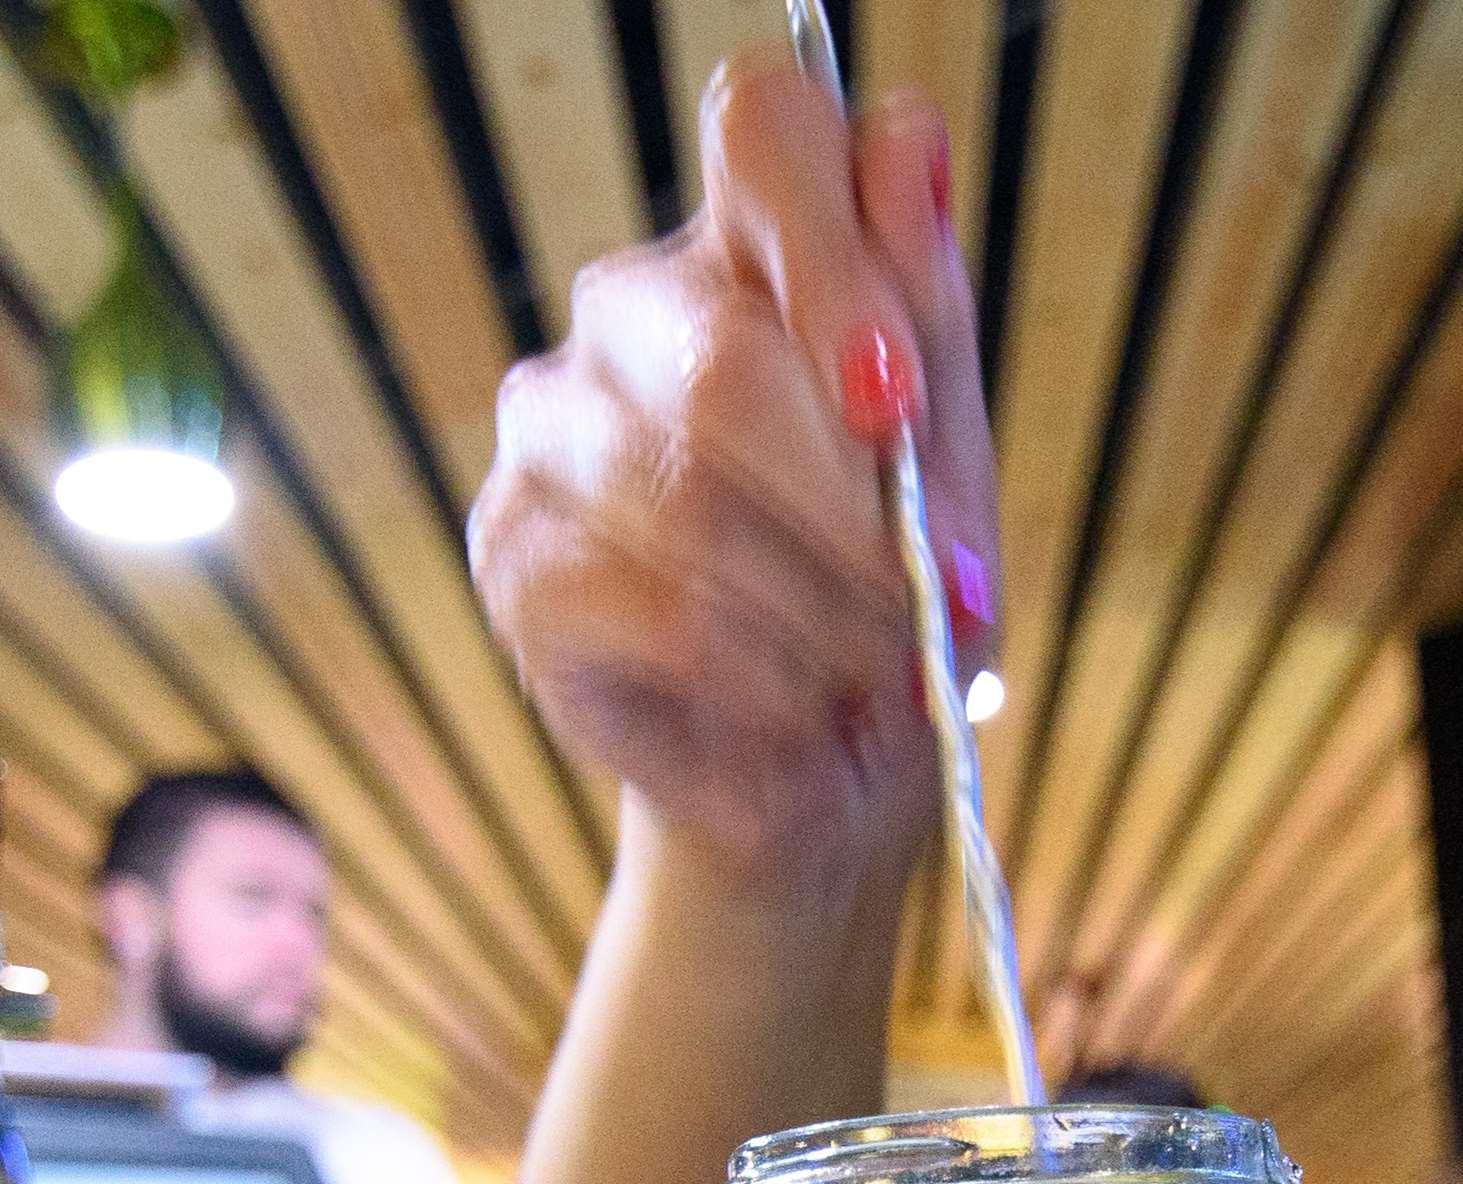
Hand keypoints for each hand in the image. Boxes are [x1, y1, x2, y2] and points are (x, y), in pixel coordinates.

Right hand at [469, 58, 996, 893]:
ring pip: (690, 501)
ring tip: (879, 680)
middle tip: (933, 606)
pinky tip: (802, 715)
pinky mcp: (512, 555)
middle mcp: (628, 308)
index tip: (899, 406)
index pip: (764, 129)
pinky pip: (656, 613)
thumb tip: (909, 149)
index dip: (839, 252)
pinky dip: (764, 682)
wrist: (822, 775)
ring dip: (820, 614)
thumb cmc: (890, 600)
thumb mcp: (949, 466)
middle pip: (725, 358)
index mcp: (749, 245)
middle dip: (853, 513)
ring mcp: (550, 426)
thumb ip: (927, 315)